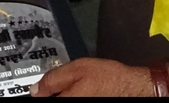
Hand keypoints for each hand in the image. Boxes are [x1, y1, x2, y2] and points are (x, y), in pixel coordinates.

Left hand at [30, 58, 151, 96]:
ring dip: (67, 94)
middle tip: (64, 86)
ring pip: (66, 100)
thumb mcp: (77, 68)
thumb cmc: (109, 78)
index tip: (43, 89)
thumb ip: (53, 79)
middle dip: (55, 94)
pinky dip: (75, 96)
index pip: (42, 99)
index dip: (41, 93)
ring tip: (78, 88)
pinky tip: (84, 92)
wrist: (133, 88)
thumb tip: (35, 90)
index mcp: (67, 101)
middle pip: (54, 101)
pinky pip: (75, 102)